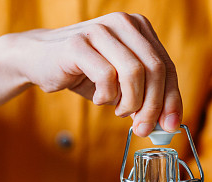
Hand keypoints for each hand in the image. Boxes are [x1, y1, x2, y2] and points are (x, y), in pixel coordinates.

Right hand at [1, 12, 181, 135]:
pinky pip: (106, 76)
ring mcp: (101, 30)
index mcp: (139, 28)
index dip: (172, 99)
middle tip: (142, 128)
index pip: (166, 66)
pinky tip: (100, 99)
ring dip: (130, 102)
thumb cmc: (85, 72)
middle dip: (152, 106)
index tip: (170, 125)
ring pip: (134, 72)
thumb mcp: (121, 84)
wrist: (39, 60)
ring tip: (119, 111)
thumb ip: (146, 96)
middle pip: (154, 70)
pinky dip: (106, 96)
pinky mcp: (78, 44)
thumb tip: (167, 124)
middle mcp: (123, 23)